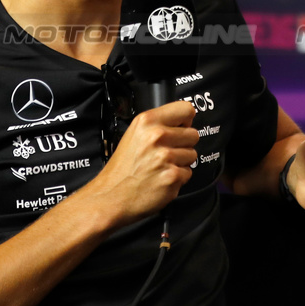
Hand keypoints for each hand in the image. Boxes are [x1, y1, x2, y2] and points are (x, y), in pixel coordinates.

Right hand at [86, 100, 198, 226]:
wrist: (111, 196)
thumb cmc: (122, 169)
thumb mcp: (134, 134)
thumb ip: (157, 125)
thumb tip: (182, 122)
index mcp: (147, 121)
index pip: (186, 109)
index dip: (185, 121)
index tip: (180, 128)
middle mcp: (157, 136)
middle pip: (193, 134)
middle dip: (183, 144)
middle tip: (165, 153)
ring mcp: (166, 156)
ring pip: (192, 154)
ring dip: (180, 162)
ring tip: (161, 167)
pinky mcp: (173, 176)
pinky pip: (188, 173)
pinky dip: (177, 178)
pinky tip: (161, 178)